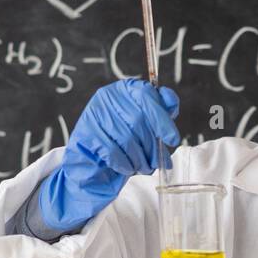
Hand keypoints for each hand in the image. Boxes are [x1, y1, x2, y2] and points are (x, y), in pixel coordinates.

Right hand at [39, 79, 180, 232]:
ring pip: (126, 138)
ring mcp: (94, 113)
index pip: (147, 95)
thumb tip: (171, 104)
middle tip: (156, 161)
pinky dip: (124, 163)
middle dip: (151, 145)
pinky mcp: (85, 133)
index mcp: (125, 89)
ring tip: (142, 166)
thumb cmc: (122, 140)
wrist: (93, 160)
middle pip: (138, 120)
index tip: (173, 139)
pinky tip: (127, 167)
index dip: (162, 119)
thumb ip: (159, 113)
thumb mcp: (144, 125)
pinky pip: (112, 151)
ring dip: (139, 158)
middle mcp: (108, 96)